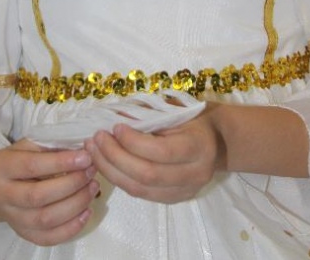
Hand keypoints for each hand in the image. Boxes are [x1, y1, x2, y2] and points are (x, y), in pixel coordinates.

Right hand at [0, 138, 98, 245]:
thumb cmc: (16, 160)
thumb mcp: (27, 145)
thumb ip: (50, 146)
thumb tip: (80, 149)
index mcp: (2, 167)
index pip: (32, 166)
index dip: (61, 163)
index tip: (85, 157)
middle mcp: (2, 195)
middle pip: (38, 196)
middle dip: (71, 184)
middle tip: (91, 172)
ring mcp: (11, 218)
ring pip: (45, 220)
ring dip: (75, 204)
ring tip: (93, 187)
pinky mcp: (22, 233)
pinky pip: (47, 238)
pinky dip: (70, 228)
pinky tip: (86, 211)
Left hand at [85, 106, 224, 203]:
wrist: (216, 141)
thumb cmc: (191, 118)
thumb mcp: (174, 109)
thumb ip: (147, 113)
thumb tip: (113, 115)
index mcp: (198, 146)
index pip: (161, 152)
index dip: (133, 142)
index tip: (114, 127)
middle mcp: (194, 174)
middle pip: (147, 174)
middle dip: (115, 157)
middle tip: (96, 139)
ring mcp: (184, 191)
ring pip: (139, 189)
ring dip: (110, 170)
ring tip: (92, 151)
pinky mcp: (172, 200)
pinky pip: (140, 194)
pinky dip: (118, 179)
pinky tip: (104, 163)